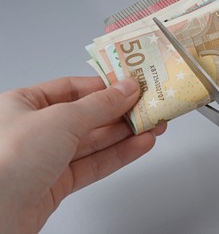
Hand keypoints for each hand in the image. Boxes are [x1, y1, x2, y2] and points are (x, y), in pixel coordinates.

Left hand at [0, 76, 166, 232]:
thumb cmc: (9, 158)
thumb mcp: (61, 119)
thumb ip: (99, 105)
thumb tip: (126, 89)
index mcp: (25, 104)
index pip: (72, 89)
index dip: (104, 87)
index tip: (131, 85)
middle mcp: (36, 130)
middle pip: (88, 117)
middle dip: (121, 113)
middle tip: (149, 107)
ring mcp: (47, 158)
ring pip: (94, 142)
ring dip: (126, 135)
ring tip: (154, 126)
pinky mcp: (58, 183)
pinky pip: (94, 164)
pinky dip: (119, 155)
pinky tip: (141, 145)